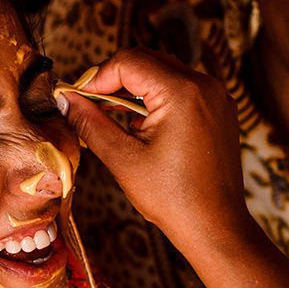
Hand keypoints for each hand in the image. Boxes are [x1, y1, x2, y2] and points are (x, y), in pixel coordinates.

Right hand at [57, 49, 252, 251]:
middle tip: (92, 105)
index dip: (98, 77)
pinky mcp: (221, 111)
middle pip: (149, 61)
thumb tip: (67, 100)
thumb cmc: (173, 198)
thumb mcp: (123, 159)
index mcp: (182, 92)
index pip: (129, 61)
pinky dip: (160, 99)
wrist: (215, 226)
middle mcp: (205, 86)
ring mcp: (218, 97)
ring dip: (137, 89)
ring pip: (166, 73)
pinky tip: (144, 128)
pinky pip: (184, 90)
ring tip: (115, 118)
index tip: (79, 98)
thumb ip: (90, 123)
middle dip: (116, 80)